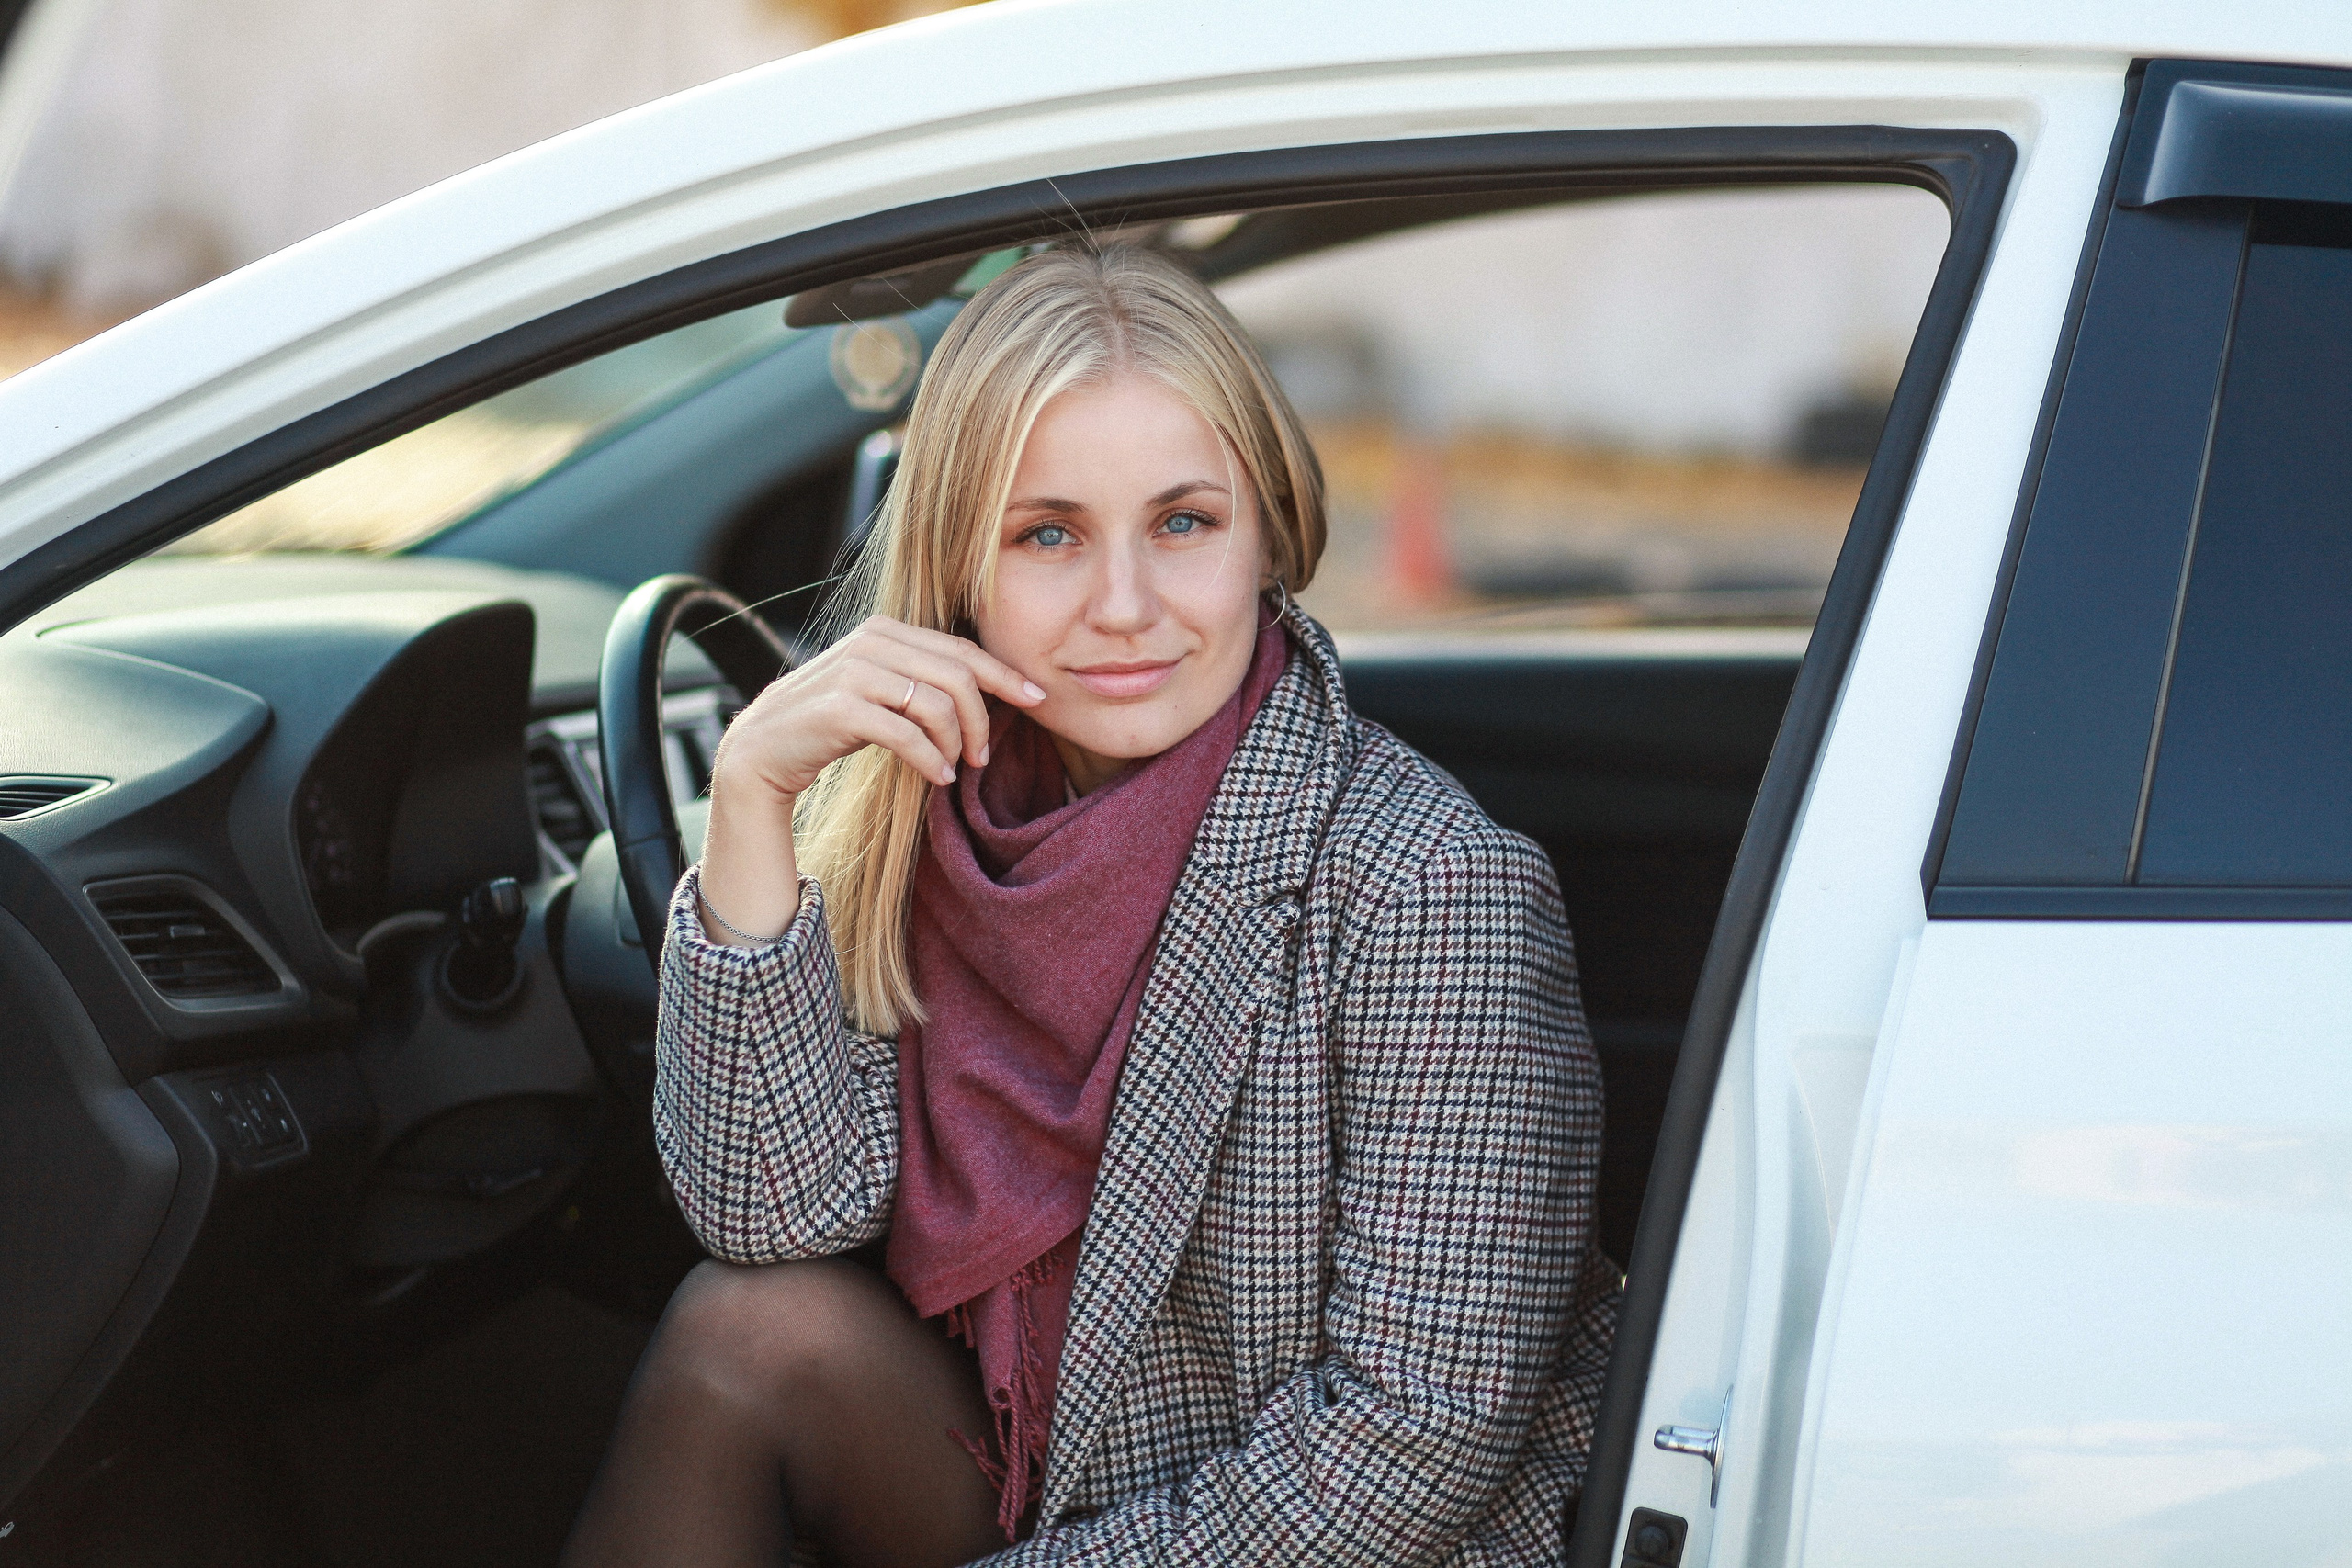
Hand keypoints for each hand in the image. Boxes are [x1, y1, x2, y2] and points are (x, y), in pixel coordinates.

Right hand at [712, 616, 1044, 800]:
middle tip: (984, 756)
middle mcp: (871, 642)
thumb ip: (920, 679)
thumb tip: (986, 690)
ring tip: (954, 768)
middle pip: (957, 674)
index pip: (961, 648)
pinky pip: (907, 734)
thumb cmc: (830, 725)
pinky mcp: (841, 709)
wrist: (762, 752)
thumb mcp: (880, 691)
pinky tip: (937, 777)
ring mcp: (854, 672)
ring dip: (956, 744)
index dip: (1004, 674)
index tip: (1036, 697)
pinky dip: (931, 759)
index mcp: (885, 630)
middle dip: (983, 719)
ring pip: (937, 704)